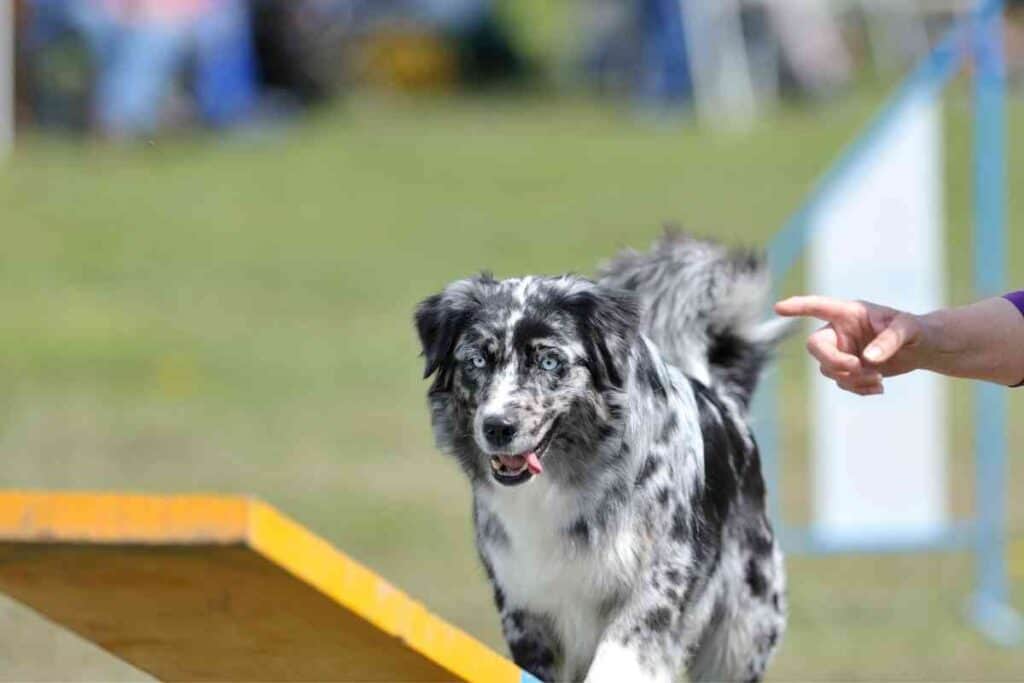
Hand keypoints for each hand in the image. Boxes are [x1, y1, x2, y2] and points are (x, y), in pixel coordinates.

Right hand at [774, 296, 927, 394]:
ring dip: (850, 379)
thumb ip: (889, 341)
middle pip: (816, 347)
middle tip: (857, 369)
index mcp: (849, 313)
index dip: (798, 307)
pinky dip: (857, 388)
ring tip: (878, 380)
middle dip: (834, 362)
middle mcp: (840, 331)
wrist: (923, 348)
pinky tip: (878, 388)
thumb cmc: (916, 330)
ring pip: (829, 370)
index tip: (779, 308)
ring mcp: (842, 351)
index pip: (818, 307)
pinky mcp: (848, 369)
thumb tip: (867, 360)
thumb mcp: (908, 329)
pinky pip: (841, 383)